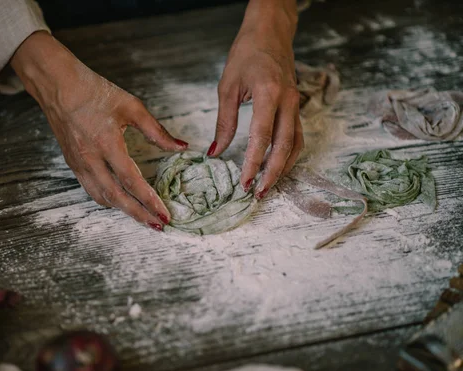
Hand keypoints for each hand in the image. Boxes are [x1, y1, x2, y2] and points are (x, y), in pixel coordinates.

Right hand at [11, 32, 187, 229]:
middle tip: (158, 225)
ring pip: (102, 197)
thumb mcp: (132, 107)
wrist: (58, 86)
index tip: (165, 213)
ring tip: (143, 216)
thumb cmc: (95, 91)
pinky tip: (121, 200)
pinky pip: (91, 189)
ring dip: (123, 210)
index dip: (149, 200)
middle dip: (139, 214)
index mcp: (107, 143)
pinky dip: (108, 199)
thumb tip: (181, 147)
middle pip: (116, 197)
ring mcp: (79, 163)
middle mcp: (90, 158)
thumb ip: (157, 131)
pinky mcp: (73, 164)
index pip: (131, 180)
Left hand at [209, 0, 302, 198]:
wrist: (270, 33)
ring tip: (266, 186)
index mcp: (268, 93)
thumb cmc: (246, 55)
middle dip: (271, 173)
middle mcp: (288, 101)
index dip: (252, 163)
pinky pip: (297, 137)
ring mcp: (296, 105)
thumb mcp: (227, 87)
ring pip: (295, 144)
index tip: (243, 182)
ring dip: (283, 168)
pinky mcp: (296, 107)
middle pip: (284, 146)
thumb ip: (224, 122)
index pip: (261, 137)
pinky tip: (276, 167)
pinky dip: (288, 155)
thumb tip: (216, 152)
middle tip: (257, 193)